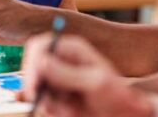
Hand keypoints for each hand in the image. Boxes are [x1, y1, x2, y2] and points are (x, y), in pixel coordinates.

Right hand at [21, 34, 153, 116]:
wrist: (125, 116)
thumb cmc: (118, 97)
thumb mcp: (94, 84)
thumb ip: (67, 73)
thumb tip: (41, 61)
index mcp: (71, 49)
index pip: (39, 47)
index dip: (32, 63)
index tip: (35, 84)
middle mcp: (61, 61)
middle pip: (32, 67)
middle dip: (36, 87)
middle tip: (43, 103)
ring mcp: (58, 78)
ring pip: (36, 87)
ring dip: (48, 102)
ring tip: (70, 111)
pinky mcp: (57, 95)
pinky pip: (43, 101)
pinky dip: (52, 110)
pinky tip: (70, 113)